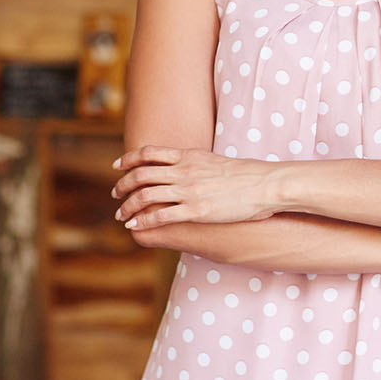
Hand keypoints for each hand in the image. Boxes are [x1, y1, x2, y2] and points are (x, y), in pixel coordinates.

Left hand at [111, 144, 280, 228]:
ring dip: (128, 206)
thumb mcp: (215, 162)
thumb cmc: (246, 175)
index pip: (148, 153)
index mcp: (189, 156)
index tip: (118, 166)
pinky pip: (160, 215)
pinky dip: (143, 221)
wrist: (265, 184)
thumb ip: (196, 164)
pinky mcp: (196, 210)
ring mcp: (188, 190)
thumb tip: (187, 167)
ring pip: (145, 196)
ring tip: (121, 215)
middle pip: (141, 175)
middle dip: (123, 185)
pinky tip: (135, 226)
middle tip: (115, 194)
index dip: (129, 159)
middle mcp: (184, 171)